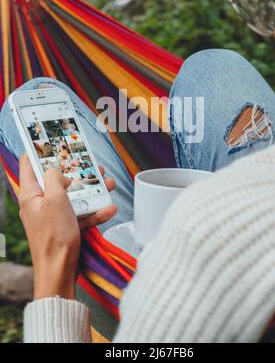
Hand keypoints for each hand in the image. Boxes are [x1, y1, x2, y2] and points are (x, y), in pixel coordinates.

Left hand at [18, 154, 117, 299]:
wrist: (60, 271)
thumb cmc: (53, 237)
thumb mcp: (54, 199)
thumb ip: (55, 178)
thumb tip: (59, 172)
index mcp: (31, 193)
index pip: (29, 164)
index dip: (39, 149)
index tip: (52, 139)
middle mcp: (40, 202)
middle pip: (57, 178)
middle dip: (76, 170)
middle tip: (90, 163)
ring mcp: (54, 214)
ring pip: (73, 195)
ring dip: (92, 190)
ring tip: (108, 183)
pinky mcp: (66, 226)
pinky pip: (81, 213)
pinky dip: (95, 211)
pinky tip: (109, 208)